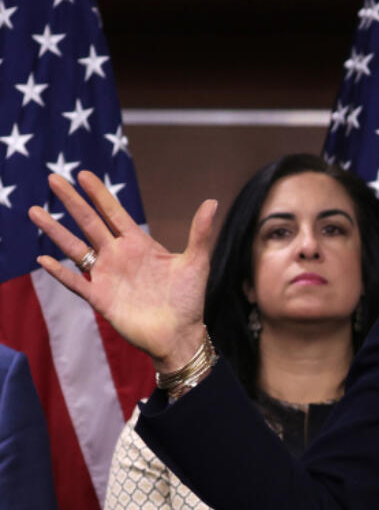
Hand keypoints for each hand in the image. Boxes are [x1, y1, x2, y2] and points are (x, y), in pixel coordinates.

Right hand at [27, 171, 217, 371]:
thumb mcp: (196, 263)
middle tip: (53, 178)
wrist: (180, 335)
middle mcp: (119, 256)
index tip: (83, 174)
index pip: (114, 213)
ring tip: (35, 211)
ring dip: (55, 231)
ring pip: (75, 248)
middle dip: (72, 202)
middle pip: (90, 223)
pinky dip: (60, 273)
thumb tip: (212, 202)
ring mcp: (106, 276)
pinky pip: (75, 283)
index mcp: (139, 244)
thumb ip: (200, 233)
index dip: (99, 195)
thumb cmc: (189, 299)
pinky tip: (44, 260)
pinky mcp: (100, 298)